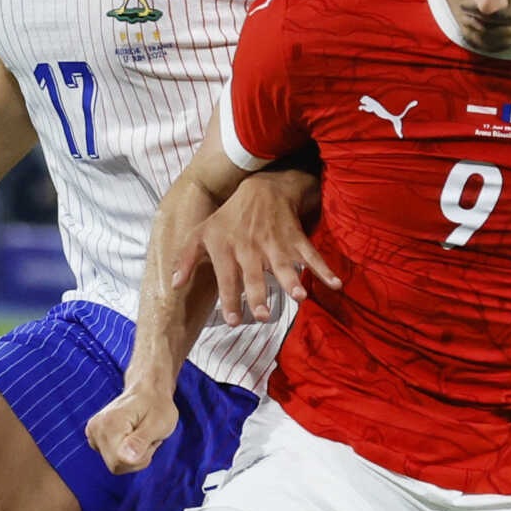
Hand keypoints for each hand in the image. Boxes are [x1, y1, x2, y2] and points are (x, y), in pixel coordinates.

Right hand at [86, 379, 178, 474]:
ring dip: (132, 456)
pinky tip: (132, 437)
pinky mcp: (94, 437)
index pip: (122, 462)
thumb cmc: (157, 406)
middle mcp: (96, 428)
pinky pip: (111, 458)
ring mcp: (93, 432)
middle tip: (147, 437)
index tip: (150, 438)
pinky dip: (124, 453)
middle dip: (137, 458)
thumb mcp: (158, 424)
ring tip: (140, 436)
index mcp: (110, 424)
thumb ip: (140, 442)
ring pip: (114, 464)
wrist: (147, 391)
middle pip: (116, 466)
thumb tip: (126, 458)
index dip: (141, 457)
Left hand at [175, 167, 335, 324]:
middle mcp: (250, 248)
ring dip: (292, 280)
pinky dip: (324, 268)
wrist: (261, 189)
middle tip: (263, 316)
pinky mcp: (295, 239)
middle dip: (259, 295)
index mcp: (227, 249)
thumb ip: (185, 259)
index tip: (234, 321)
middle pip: (254, 275)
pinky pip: (311, 254)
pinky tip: (336, 284)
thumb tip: (174, 285)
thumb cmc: (228, 217)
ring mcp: (275, 243)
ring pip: (284, 265)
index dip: (230, 299)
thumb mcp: (200, 233)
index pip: (227, 278)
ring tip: (300, 297)